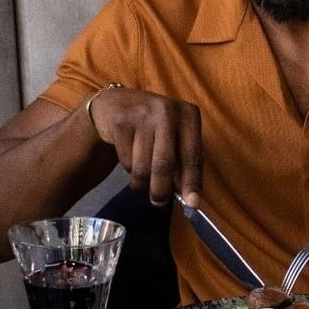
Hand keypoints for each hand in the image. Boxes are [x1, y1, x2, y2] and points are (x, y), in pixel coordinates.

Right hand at [89, 87, 202, 205]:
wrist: (115, 103)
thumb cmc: (152, 127)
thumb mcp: (174, 137)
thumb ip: (183, 163)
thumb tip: (188, 198)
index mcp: (188, 114)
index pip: (193, 156)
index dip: (192, 183)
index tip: (192, 204)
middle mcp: (167, 110)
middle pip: (165, 164)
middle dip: (161, 190)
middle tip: (158, 201)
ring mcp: (142, 113)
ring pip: (143, 167)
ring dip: (141, 181)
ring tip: (141, 176)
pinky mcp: (120, 121)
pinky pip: (126, 161)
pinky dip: (128, 169)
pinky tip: (129, 156)